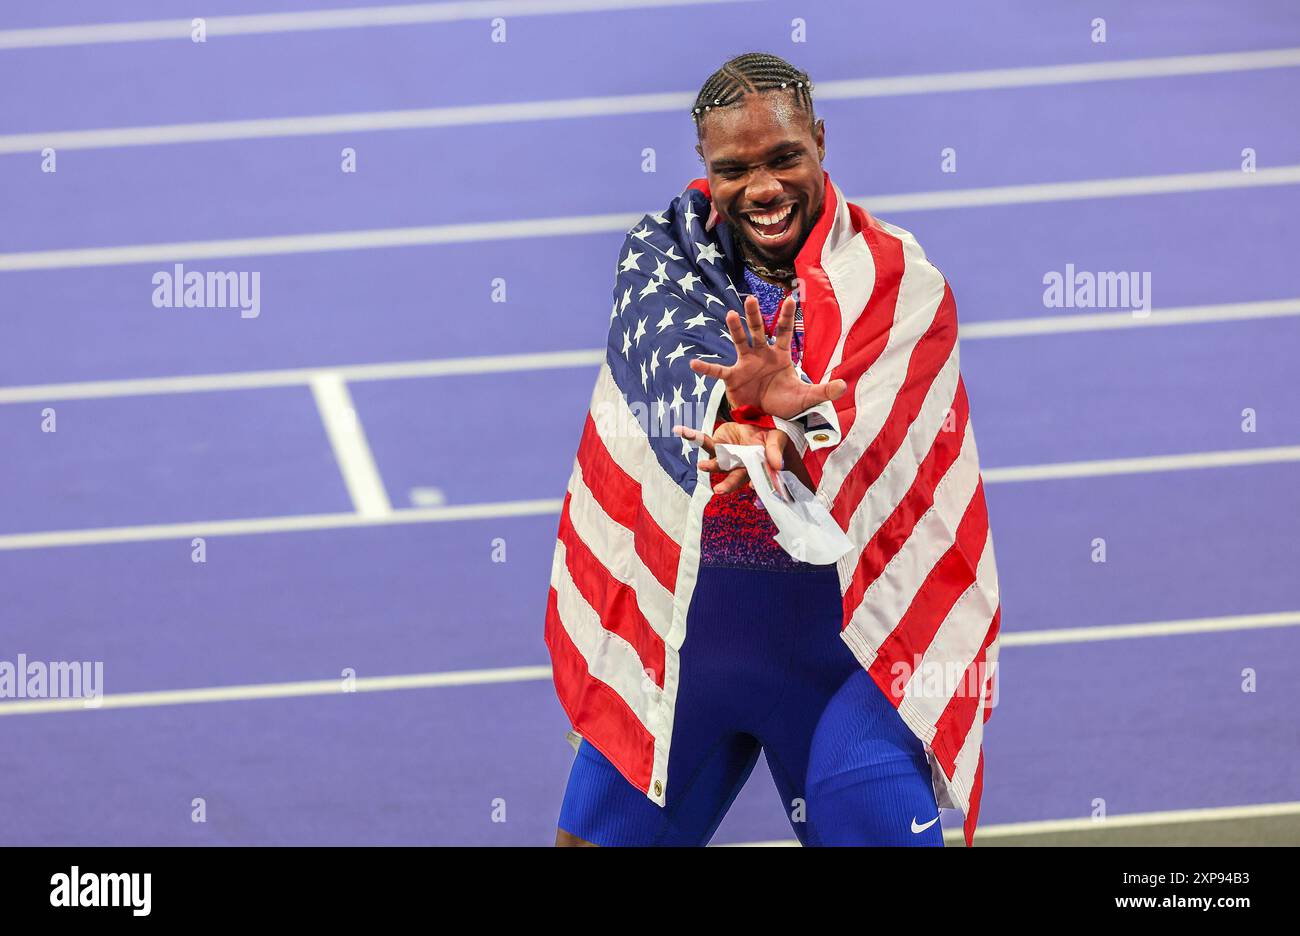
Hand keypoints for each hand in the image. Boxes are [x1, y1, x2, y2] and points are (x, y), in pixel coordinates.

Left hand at [673, 421, 806, 494]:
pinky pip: (703, 442)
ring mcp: (725, 457)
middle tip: (719, 491)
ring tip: (702, 466)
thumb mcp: (776, 439)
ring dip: (709, 465)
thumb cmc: (767, 437)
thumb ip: (775, 450)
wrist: (754, 424)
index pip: (755, 479)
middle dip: (727, 485)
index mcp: (755, 468)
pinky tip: (679, 430)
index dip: (755, 483)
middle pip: (733, 478)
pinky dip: (690, 435)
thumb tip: (778, 465)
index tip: (753, 487)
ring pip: (717, 463)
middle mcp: (738, 466)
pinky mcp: (716, 444)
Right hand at [688, 295, 846, 419]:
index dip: (786, 316)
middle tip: (750, 298)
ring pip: (740, 342)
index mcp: (780, 355)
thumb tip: (845, 385)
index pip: (784, 332)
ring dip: (735, 329)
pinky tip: (694, 364)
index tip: (789, 298)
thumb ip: (825, 390)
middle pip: (758, 330)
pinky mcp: (733, 378)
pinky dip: (707, 369)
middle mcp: (762, 354)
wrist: (768, 416)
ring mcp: (745, 364)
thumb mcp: (808, 397)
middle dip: (754, 315)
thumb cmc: (786, 402)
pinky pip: (718, 371)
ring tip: (731, 314)